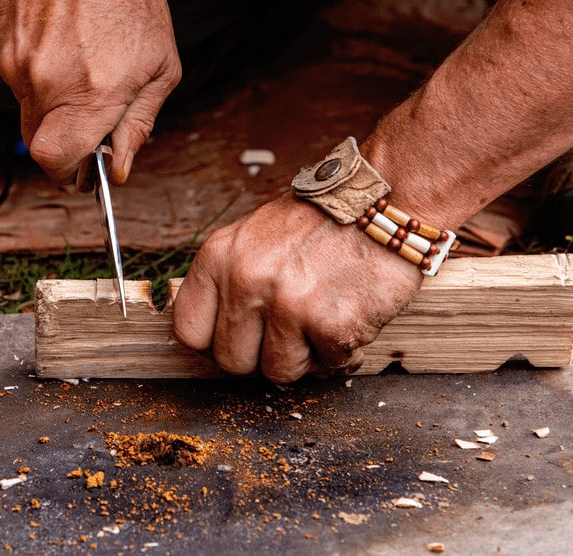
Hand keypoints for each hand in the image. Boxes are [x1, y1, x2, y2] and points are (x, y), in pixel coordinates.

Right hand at [0, 0, 180, 184]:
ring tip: (76, 60)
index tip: (80, 168)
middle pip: (36, 143)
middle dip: (61, 140)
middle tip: (85, 115)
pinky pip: (14, 78)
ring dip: (50, 100)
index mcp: (90, 94)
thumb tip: (121, 167)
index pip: (54, 161)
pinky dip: (34, 71)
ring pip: (26, 108)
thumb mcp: (160, 68)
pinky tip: (57, 41)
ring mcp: (15, 63)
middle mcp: (46, 83)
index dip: (67, 171)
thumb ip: (138, 124)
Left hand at [172, 194, 423, 382]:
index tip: (238, 338)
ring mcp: (288, 305)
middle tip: (289, 332)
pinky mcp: (330, 325)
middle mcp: (246, 281)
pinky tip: (350, 317)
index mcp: (219, 257)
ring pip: (278, 372)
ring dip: (305, 357)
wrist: (384, 199)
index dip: (214, 343)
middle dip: (262, 355)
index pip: (188, 332)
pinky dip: (343, 351)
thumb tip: (212, 329)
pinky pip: (328, 366)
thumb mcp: (254, 235)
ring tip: (322, 320)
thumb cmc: (320, 221)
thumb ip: (228, 278)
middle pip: (232, 362)